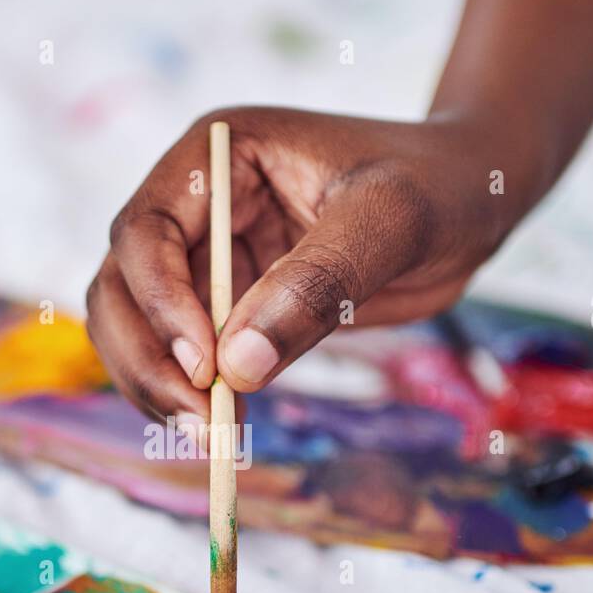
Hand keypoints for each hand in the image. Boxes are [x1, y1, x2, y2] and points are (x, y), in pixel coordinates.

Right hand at [85, 106, 529, 423]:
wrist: (471, 199)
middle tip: (200, 421)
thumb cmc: (438, 183)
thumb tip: (238, 369)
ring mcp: (209, 259)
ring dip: (159, 386)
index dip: (159, 301)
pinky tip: (227, 429)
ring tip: (212, 436)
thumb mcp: (390, 220)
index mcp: (217, 156)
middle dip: (147, 357)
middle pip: (121, 287)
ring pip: (138, 330)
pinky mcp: (232, 307)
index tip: (205, 365)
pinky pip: (189, 358)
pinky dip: (194, 397)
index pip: (146, 230)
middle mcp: (197, 207)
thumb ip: (316, 285)